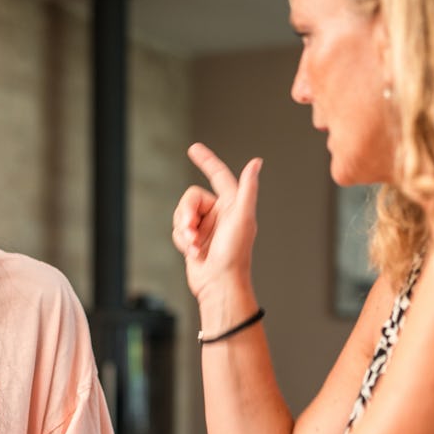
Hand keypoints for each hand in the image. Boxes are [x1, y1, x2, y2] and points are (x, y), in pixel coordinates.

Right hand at [171, 143, 261, 301]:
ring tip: (195, 245)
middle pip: (191, 197)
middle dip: (186, 212)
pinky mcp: (193, 240)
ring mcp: (205, 227)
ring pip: (181, 214)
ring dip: (184, 230)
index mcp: (233, 204)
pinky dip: (181, 240)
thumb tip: (256, 162)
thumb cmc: (234, 254)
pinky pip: (177, 230)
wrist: (219, 284)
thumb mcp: (243, 217)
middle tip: (191, 228)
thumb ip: (248, 188)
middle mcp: (219, 213)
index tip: (194, 149)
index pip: (218, 175)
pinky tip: (193, 252)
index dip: (206, 161)